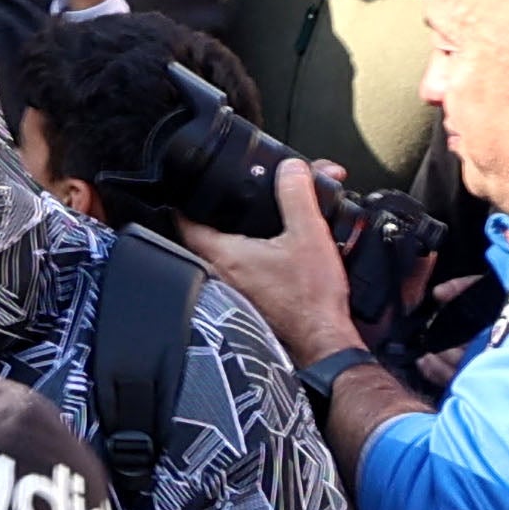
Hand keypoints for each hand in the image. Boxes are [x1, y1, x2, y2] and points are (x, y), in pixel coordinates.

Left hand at [180, 157, 362, 367]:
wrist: (325, 340)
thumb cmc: (313, 299)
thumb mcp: (308, 234)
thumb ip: (296, 195)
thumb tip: (290, 168)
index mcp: (227, 256)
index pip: (185, 223)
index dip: (183, 202)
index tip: (186, 188)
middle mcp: (224, 275)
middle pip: (204, 236)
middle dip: (214, 214)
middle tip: (222, 198)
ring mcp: (236, 290)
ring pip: (224, 254)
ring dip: (236, 234)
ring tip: (249, 218)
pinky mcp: (253, 300)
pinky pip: (241, 269)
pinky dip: (250, 253)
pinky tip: (269, 247)